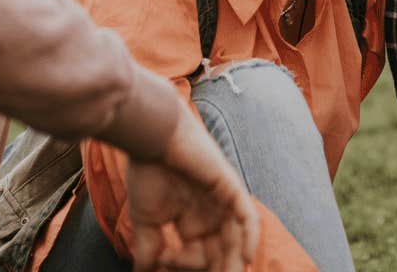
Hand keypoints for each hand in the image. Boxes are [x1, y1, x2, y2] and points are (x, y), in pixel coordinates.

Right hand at [125, 110, 259, 271]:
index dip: (181, 266)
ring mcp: (223, 201)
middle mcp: (211, 214)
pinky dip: (250, 237)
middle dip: (218, 270)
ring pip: (237, 240)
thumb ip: (148, 248)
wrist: (151, 138)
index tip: (160, 261)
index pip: (197, 256)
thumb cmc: (147, 173)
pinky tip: (247, 257)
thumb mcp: (146, 220)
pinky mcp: (231, 187)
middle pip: (222, 252)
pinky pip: (247, 218)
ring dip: (234, 262)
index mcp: (193, 222)